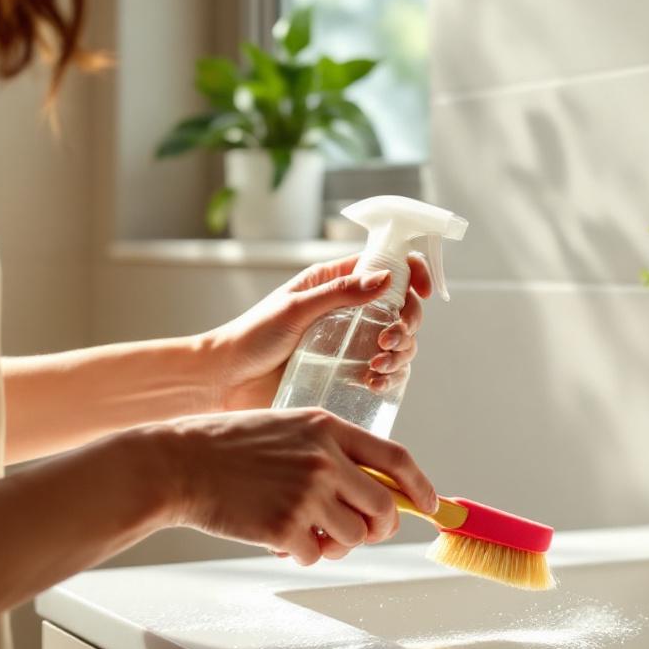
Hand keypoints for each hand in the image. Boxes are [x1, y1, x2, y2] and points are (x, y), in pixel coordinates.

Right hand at [148, 407, 438, 563]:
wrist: (178, 463)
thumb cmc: (231, 447)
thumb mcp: (290, 429)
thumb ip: (333, 451)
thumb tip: (379, 489)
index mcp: (329, 428)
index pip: (397, 459)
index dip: (421, 486)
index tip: (431, 505)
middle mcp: (325, 459)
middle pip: (385, 508)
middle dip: (381, 528)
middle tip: (364, 533)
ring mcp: (306, 493)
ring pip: (355, 537)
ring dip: (339, 543)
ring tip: (310, 533)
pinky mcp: (285, 526)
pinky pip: (316, 555)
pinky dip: (303, 554)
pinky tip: (279, 537)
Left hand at [201, 254, 432, 411]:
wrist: (225, 381)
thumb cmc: (250, 337)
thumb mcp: (294, 309)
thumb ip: (340, 292)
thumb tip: (386, 276)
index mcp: (336, 283)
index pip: (387, 266)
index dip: (412, 272)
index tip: (423, 290)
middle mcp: (349, 311)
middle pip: (401, 307)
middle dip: (407, 322)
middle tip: (389, 339)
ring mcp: (351, 344)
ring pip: (399, 342)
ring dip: (401, 353)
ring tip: (378, 366)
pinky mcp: (348, 374)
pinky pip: (385, 373)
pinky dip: (390, 377)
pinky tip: (374, 382)